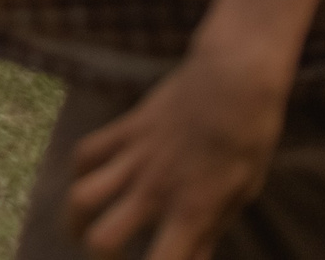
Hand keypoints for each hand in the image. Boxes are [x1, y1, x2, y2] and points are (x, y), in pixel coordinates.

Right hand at [65, 50, 284, 259]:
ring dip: (76, 219)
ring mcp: (135, 157)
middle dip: (99, 256)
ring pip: (82, 196)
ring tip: (82, 229)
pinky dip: (81, 172)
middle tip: (112, 256)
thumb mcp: (240, 195)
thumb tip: (191, 259)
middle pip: (102, 237)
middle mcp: (155, 189)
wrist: (233, 82)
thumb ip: (209, 231)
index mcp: (192, 211)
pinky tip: (89, 180)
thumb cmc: (248, 142)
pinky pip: (87, 152)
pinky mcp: (125, 129)